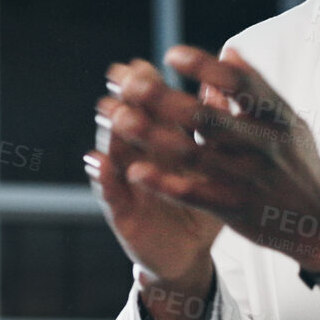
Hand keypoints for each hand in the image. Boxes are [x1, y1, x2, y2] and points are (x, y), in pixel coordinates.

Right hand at [87, 75, 223, 288]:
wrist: (189, 255)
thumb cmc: (202, 204)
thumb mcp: (213, 165)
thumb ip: (214, 126)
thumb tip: (221, 83)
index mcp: (162, 146)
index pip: (151, 110)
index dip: (145, 87)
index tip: (141, 64)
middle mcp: (139, 160)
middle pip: (129, 124)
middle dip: (122, 100)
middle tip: (117, 78)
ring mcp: (127, 186)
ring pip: (115, 154)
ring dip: (109, 133)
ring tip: (106, 111)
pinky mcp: (122, 215)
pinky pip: (111, 195)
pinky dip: (103, 179)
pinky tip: (97, 162)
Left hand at [102, 46, 319, 269]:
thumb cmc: (300, 165)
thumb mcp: (290, 123)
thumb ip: (258, 91)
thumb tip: (229, 52)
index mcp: (279, 117)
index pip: (241, 84)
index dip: (205, 67)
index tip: (170, 55)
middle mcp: (265, 145)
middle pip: (208, 117)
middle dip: (164, 99)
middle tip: (129, 83)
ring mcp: (250, 179)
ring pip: (194, 155)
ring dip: (153, 136)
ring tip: (119, 119)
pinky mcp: (237, 210)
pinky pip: (195, 194)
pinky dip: (164, 182)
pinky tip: (135, 170)